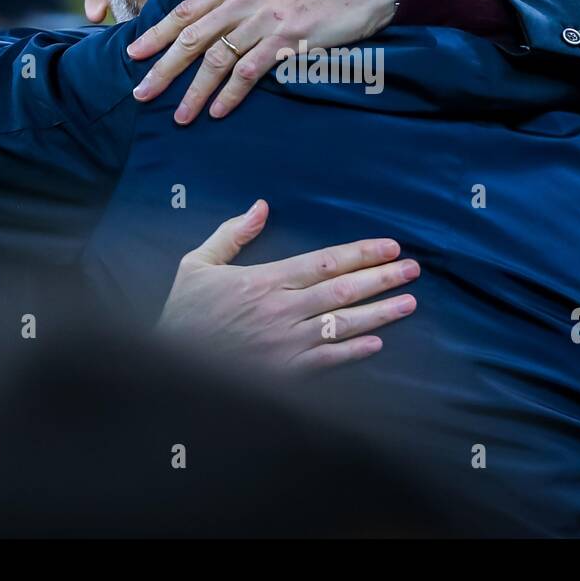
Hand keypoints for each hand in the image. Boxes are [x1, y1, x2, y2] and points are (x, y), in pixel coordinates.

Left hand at [126, 0, 395, 123]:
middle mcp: (245, 0)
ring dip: (195, 90)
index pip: (188, 9)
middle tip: (141, 93)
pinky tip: (218, 111)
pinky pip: (251, 70)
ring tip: (180, 115)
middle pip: (194, 37)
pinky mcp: (288, 40)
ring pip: (218, 58)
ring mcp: (266, 20)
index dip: (159, 32)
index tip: (135, 53)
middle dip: (165, 67)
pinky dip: (232, 93)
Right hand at [157, 199, 419, 373]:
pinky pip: (326, 361)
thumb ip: (232, 235)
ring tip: (409, 302)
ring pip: (343, 324)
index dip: (360, 253)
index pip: (324, 261)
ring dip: (379, 313)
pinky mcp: (283, 374)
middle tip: (414, 270)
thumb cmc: (182, 314)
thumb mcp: (197, 264)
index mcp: (265, 280)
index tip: (390, 247)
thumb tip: (261, 205)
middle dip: (381, 278)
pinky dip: (353, 352)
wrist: (165, 366)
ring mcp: (285, 344)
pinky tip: (377, 343)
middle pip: (343, 290)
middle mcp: (281, 310)